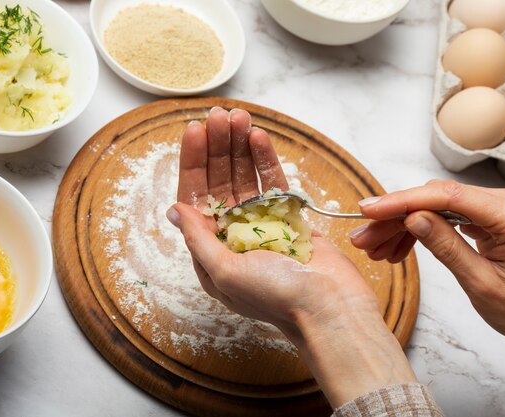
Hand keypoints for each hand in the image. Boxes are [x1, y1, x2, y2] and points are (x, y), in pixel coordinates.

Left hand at [167, 107, 416, 406]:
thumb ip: (197, 239)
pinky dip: (266, 159)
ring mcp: (263, 222)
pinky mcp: (290, 216)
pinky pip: (274, 182)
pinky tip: (259, 136)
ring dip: (240, 147)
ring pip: (246, 177)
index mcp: (212, 248)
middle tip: (219, 115)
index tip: (194, 130)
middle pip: (220, 181)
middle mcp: (234, 233)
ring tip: (239, 117)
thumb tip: (173, 209)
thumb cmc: (276, 298)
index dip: (193, 162)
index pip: (195, 197)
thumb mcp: (225, 273)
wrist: (331, 308)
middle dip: (217, 147)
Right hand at [351, 180, 504, 357]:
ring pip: (438, 206)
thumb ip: (446, 247)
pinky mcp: (492, 216)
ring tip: (376, 249)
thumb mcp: (482, 284)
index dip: (402, 201)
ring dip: (404, 225)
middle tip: (364, 239)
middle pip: (436, 199)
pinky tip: (400, 247)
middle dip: (395, 218)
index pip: (446, 197)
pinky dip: (422, 229)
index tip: (370, 209)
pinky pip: (449, 215)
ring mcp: (501, 207)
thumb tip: (412, 218)